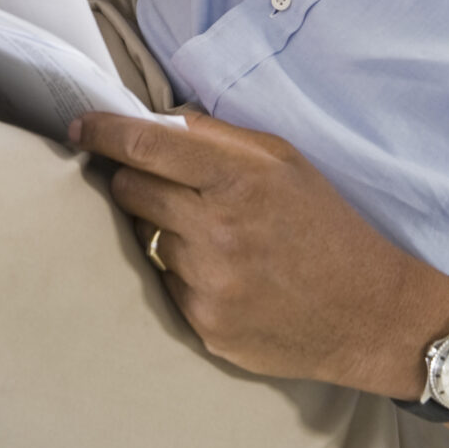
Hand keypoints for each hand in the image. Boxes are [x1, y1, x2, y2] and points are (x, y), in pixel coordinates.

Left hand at [67, 111, 448, 447]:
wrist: (369, 313)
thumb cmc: (327, 226)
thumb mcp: (286, 162)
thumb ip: (220, 138)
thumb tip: (159, 122)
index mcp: (240, 178)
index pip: (145, 145)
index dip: (103, 131)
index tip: (79, 126)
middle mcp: (217, 230)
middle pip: (129, 190)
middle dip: (133, 180)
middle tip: (159, 184)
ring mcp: (206, 283)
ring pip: (145, 239)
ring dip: (164, 231)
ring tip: (211, 237)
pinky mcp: (202, 325)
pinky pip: (165, 284)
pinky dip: (183, 274)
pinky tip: (223, 275)